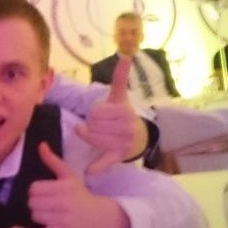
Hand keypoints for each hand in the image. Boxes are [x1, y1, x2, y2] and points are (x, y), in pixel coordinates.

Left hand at [10, 142, 128, 227]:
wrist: (98, 215)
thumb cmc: (80, 193)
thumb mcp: (68, 175)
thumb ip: (53, 160)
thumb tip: (41, 145)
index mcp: (64, 187)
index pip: (34, 188)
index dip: (36, 190)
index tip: (45, 192)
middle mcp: (63, 203)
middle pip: (32, 202)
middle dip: (36, 202)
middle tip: (47, 203)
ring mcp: (61, 221)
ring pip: (34, 216)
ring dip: (38, 214)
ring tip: (50, 213)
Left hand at [75, 56, 147, 173]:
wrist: (138, 138)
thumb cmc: (122, 116)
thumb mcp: (120, 97)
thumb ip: (120, 77)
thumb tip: (126, 55)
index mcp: (124, 111)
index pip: (94, 113)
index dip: (93, 114)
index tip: (102, 115)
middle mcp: (126, 126)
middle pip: (91, 126)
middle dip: (92, 125)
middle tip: (102, 127)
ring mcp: (123, 143)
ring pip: (92, 140)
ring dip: (90, 139)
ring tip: (100, 136)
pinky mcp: (119, 157)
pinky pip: (104, 161)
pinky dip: (96, 167)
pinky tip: (89, 171)